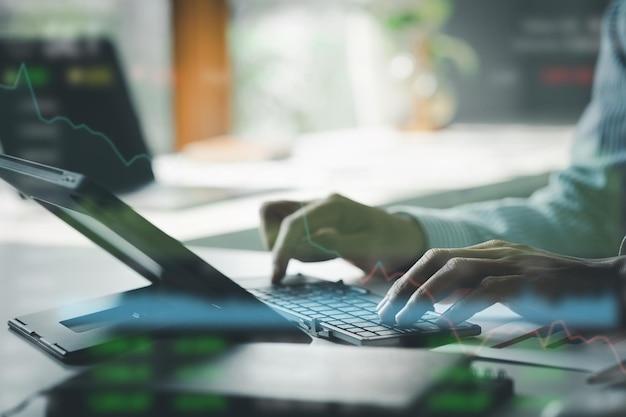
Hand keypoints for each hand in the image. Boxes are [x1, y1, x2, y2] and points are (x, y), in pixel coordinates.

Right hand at [260, 193, 425, 282]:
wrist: (400, 237)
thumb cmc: (388, 242)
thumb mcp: (370, 247)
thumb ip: (338, 244)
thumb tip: (308, 242)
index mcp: (332, 205)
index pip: (292, 222)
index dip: (281, 247)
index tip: (278, 271)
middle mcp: (318, 203)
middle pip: (272, 212)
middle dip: (277, 242)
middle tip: (299, 263)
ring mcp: (313, 210)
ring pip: (276, 220)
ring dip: (284, 244)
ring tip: (315, 258)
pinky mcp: (312, 221)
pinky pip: (288, 231)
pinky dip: (292, 246)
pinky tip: (315, 255)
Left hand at [377, 240, 624, 327]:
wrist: (608, 284)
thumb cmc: (560, 289)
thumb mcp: (514, 284)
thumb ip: (483, 290)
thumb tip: (449, 308)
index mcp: (490, 251)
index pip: (437, 258)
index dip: (409, 277)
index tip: (390, 300)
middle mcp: (496, 253)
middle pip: (437, 260)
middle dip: (406, 284)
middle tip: (386, 310)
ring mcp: (513, 265)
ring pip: (456, 270)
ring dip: (425, 294)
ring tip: (404, 316)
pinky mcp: (530, 285)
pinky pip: (489, 290)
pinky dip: (463, 302)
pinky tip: (445, 317)